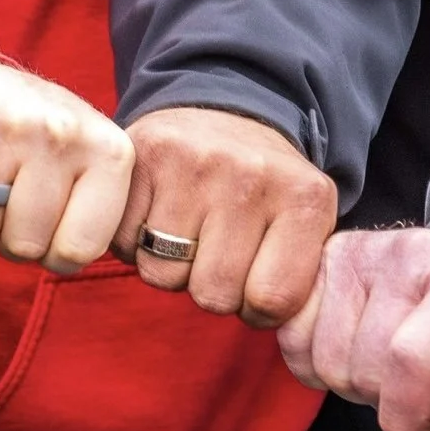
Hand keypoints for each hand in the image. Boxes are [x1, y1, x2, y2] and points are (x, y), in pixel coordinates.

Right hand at [0, 60, 132, 273]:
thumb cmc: (41, 144)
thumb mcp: (88, 168)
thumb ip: (104, 215)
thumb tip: (137, 265)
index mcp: (112, 151)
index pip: (81, 251)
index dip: (58, 248)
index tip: (54, 221)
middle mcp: (69, 132)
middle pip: (31, 247)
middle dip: (17, 236)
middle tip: (14, 197)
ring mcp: (17, 125)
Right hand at [117, 107, 336, 325]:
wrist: (227, 105)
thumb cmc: (265, 186)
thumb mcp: (306, 221)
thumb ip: (302, 276)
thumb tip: (279, 325)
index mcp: (304, 199)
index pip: (272, 300)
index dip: (255, 307)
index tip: (253, 281)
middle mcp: (251, 175)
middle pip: (213, 294)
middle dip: (210, 287)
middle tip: (215, 252)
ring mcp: (193, 162)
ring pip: (162, 275)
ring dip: (169, 267)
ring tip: (186, 231)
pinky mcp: (140, 155)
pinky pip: (123, 244)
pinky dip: (134, 242)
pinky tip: (156, 213)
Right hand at [279, 226, 429, 430]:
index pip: (409, 359)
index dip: (408, 420)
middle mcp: (414, 257)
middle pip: (366, 367)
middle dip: (385, 404)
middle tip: (411, 400)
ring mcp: (366, 253)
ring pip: (329, 359)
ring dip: (354, 384)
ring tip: (386, 373)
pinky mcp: (329, 258)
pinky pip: (294, 337)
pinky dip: (315, 363)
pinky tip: (352, 354)